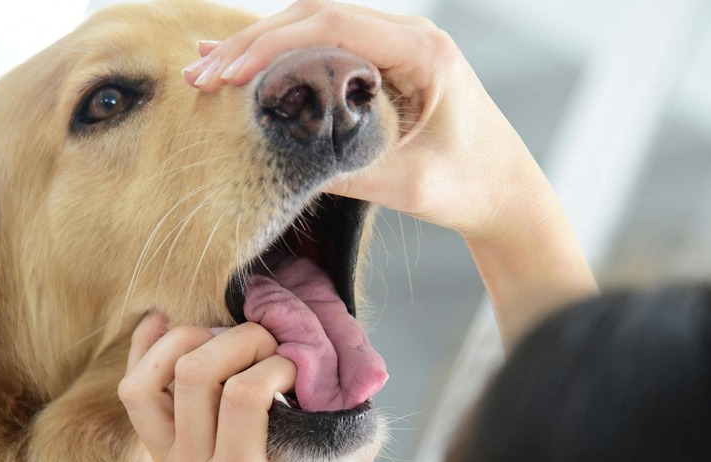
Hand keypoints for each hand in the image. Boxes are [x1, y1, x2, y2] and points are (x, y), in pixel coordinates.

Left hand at [118, 314, 373, 461]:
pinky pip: (136, 397)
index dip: (277, 366)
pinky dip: (145, 352)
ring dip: (187, 340)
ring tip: (228, 336)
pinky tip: (164, 322)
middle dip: (238, 339)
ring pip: (149, 379)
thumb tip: (359, 404)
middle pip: (192, 372)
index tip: (303, 372)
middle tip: (274, 346)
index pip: (241, 396)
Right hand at [184, 2, 597, 347]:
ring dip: (263, 48)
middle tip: (203, 76)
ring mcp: (399, 47)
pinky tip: (244, 63)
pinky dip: (286, 57)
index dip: (272, 45)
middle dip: (254, 44)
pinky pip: (329, 48)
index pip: (332, 26)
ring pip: (317, 27)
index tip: (228, 75)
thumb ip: (344, 169)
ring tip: (208, 71)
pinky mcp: (388, 66)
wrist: (507, 194)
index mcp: (423, 52)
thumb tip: (277, 160)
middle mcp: (411, 37)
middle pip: (317, 16)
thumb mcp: (406, 183)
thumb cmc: (470, 186)